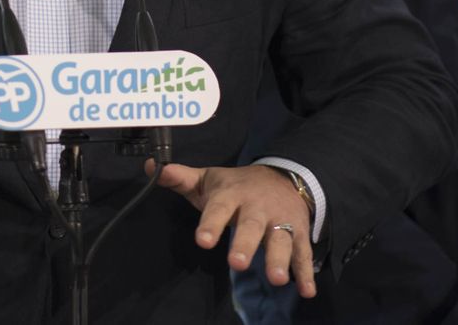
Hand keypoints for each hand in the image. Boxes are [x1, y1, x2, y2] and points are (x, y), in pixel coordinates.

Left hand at [148, 160, 316, 297]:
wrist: (282, 177)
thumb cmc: (236, 185)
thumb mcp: (208, 178)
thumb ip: (180, 178)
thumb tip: (150, 166)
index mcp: (232, 194)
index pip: (219, 208)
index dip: (211, 224)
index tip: (203, 241)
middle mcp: (257, 207)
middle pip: (251, 226)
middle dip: (246, 244)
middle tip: (237, 263)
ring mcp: (280, 220)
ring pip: (281, 239)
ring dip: (279, 259)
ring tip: (276, 279)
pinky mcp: (299, 233)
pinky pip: (303, 253)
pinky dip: (306, 273)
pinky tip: (307, 291)